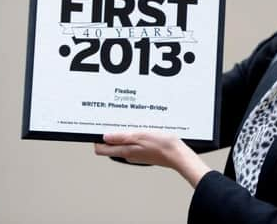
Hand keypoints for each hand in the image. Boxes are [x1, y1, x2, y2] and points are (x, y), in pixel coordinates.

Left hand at [94, 131, 210, 187]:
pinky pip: (134, 143)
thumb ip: (121, 137)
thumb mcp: (140, 136)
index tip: (99, 129)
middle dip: (112, 133)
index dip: (97, 139)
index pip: (101, 149)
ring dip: (125, 133)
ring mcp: (136, 154)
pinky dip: (135, 136)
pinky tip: (143, 129)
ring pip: (123, 143)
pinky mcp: (144, 152)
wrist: (179, 155)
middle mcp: (128, 154)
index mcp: (125, 151)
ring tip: (133, 124)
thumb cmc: (163, 145)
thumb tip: (105, 137)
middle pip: (111, 145)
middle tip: (117, 122)